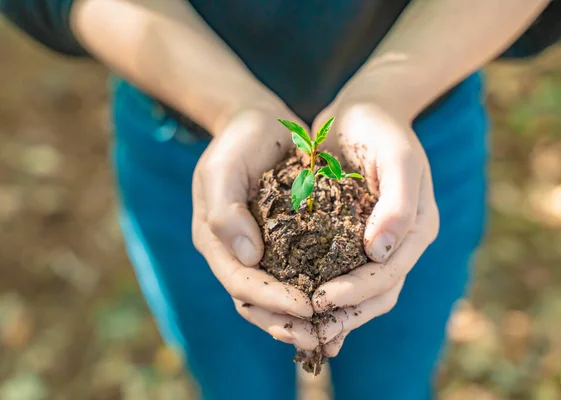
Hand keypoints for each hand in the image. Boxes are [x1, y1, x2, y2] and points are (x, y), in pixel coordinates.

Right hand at [192, 105, 317, 350]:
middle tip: (321, 334)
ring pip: (275, 299)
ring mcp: (258, 252)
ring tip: (332, 332)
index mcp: (215, 241)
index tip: (306, 306)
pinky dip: (312, 297)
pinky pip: (295, 279)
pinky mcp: (282, 244)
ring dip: (300, 320)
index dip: (271, 299)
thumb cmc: (239, 141)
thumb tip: (248, 257)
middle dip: (287, 322)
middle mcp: (236, 253)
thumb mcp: (224, 168)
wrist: (258, 123)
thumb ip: (226, 211)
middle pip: (256, 302)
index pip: (240, 282)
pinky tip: (338, 308)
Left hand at [310, 96, 439, 356]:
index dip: (356, 293)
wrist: (365, 109)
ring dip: (327, 314)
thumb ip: (398, 204)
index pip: (389, 277)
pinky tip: (287, 302)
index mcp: (417, 231)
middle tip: (299, 324)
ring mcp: (375, 243)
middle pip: (374, 295)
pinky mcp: (350, 237)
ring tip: (289, 326)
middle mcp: (398, 244)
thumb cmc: (382, 128)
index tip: (319, 299)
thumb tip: (382, 252)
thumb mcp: (397, 157)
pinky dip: (316, 289)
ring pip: (356, 293)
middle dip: (340, 315)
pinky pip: (336, 273)